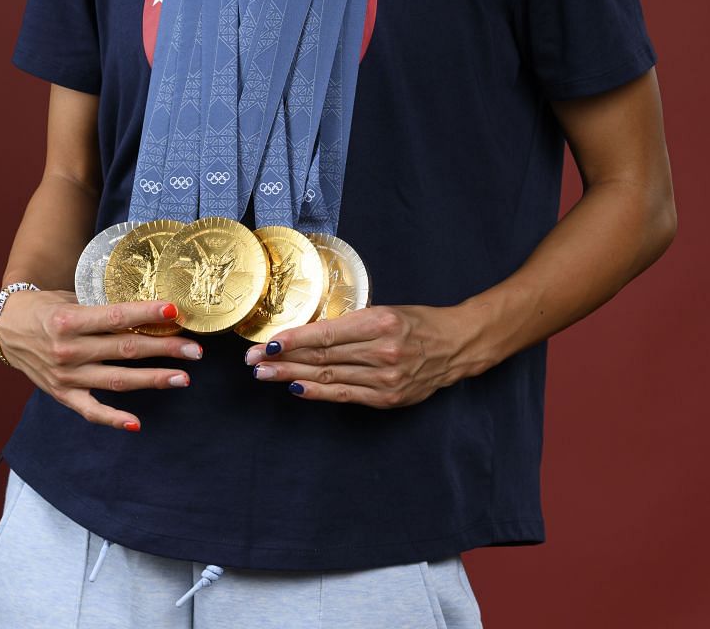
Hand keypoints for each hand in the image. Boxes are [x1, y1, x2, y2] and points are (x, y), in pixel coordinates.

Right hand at [0, 290, 202, 430]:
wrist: (7, 329)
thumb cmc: (45, 308)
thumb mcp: (69, 298)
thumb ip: (102, 307)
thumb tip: (149, 309)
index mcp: (69, 320)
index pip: (116, 317)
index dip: (146, 314)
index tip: (175, 312)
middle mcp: (68, 350)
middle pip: (125, 350)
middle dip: (164, 349)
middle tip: (194, 349)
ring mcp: (66, 376)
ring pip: (117, 380)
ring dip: (153, 379)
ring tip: (182, 377)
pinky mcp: (63, 395)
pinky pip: (92, 411)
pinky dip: (114, 419)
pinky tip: (137, 423)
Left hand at [243, 303, 481, 408]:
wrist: (456, 345)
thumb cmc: (417, 322)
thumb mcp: (385, 310)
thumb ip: (350, 323)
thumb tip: (307, 333)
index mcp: (380, 322)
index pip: (327, 334)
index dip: (294, 340)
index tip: (268, 341)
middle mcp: (382, 351)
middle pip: (322, 357)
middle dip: (283, 359)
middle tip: (253, 361)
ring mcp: (386, 379)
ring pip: (329, 377)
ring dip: (292, 376)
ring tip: (265, 374)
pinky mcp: (388, 398)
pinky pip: (345, 395)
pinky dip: (318, 392)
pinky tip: (296, 387)